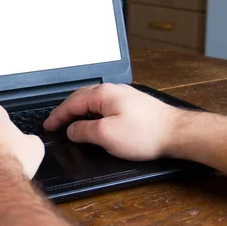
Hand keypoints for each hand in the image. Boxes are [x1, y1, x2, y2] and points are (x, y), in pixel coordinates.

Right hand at [43, 84, 180, 160]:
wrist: (178, 133)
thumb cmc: (146, 133)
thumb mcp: (106, 135)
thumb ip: (83, 131)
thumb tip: (71, 130)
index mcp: (102, 94)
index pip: (70, 103)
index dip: (57, 116)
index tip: (48, 126)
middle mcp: (112, 90)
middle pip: (79, 98)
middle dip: (65, 111)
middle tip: (54, 124)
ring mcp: (123, 95)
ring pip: (92, 102)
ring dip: (78, 112)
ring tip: (69, 123)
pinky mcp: (132, 105)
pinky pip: (103, 106)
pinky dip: (91, 113)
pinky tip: (93, 122)